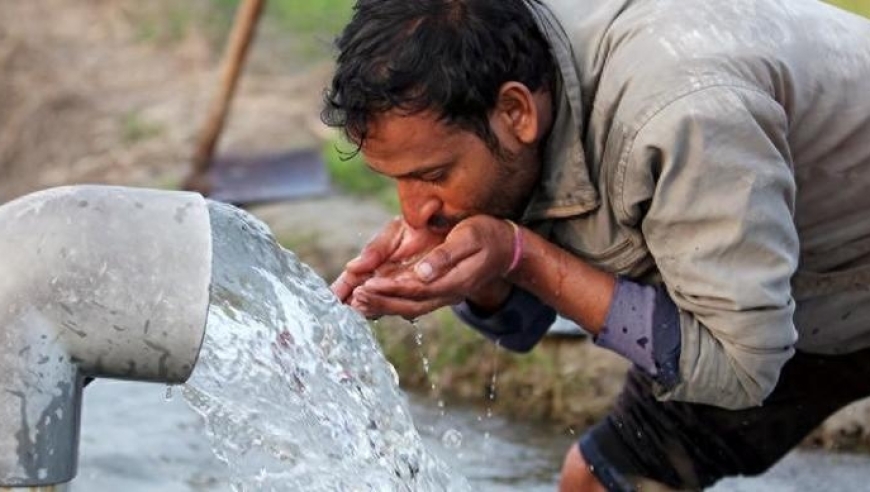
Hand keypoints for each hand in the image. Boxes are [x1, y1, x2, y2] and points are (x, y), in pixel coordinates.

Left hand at [350, 215, 517, 319]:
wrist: (507, 248)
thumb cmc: (487, 235)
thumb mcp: (470, 237)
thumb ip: (446, 256)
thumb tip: (422, 273)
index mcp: (454, 280)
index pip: (416, 288)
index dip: (390, 288)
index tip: (367, 285)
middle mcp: (448, 293)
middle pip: (409, 304)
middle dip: (380, 302)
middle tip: (354, 299)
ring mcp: (444, 296)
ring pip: (409, 307)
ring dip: (383, 307)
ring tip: (357, 304)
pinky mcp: (440, 292)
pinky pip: (413, 303)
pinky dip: (392, 303)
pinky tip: (375, 302)